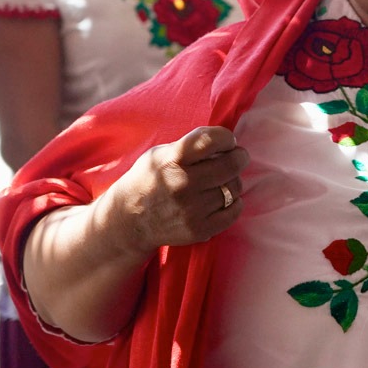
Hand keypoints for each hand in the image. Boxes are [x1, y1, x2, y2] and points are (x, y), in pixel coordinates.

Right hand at [107, 126, 248, 255]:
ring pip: (234, 187)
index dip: (226, 138)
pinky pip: (234, 211)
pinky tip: (225, 198)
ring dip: (233, 181)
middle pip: (231, 164)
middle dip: (239, 157)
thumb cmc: (148, 180)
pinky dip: (234, 202)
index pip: (212, 140)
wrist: (128, 220)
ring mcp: (192, 209)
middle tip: (237, 157)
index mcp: (173, 160)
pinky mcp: (199, 229)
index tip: (227, 141)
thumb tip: (225, 143)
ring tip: (223, 180)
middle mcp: (183, 184)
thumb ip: (189, 146)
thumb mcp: (160, 154)